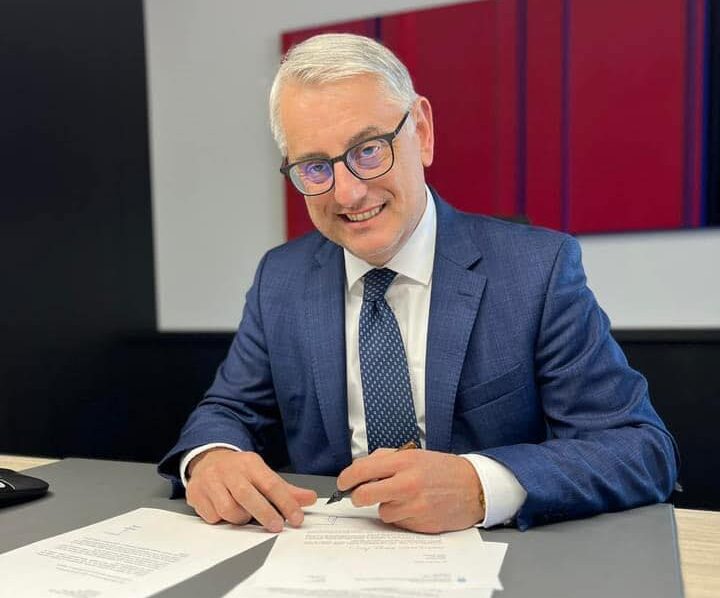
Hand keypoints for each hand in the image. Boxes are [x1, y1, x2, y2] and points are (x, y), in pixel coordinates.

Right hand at [186, 448, 316, 531]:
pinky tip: (224, 512)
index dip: (286, 503)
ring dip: (240, 518)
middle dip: (265, 514)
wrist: (208, 459)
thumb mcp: (262, 474)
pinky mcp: (195, 493)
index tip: (297, 518)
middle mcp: (229, 470)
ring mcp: (211, 481)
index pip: (271, 484)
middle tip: (277, 526)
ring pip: (228, 509)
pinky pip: (211, 516)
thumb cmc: (239, 472)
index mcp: (250, 463)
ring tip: (244, 515)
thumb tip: (309, 499)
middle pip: (248, 496)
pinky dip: (221, 520)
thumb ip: (285, 489)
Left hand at [337, 449, 484, 533]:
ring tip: (403, 498)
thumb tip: (359, 470)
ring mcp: (413, 505)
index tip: (343, 483)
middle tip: (359, 496)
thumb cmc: (442, 469)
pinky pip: (397, 522)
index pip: (361, 470)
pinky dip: (400, 516)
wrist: (473, 487)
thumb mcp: (413, 454)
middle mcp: (407, 483)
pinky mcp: (420, 523)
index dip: (346, 479)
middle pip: (363, 496)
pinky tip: (414, 507)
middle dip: (357, 497)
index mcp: (403, 461)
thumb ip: (385, 459)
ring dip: (386, 506)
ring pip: (381, 512)